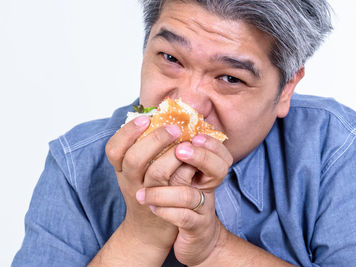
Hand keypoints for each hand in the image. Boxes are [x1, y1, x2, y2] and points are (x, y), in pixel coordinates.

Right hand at [106, 116, 185, 252]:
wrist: (149, 230)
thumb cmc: (146, 190)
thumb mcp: (137, 171)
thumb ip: (143, 148)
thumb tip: (158, 115)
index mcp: (121, 170)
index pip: (114, 149)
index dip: (127, 132)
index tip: (145, 118)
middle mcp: (130, 182)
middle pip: (134, 158)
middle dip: (154, 139)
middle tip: (174, 128)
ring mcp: (147, 194)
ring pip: (156, 173)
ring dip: (172, 154)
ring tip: (185, 142)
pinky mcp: (166, 204)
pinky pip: (176, 185)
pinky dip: (185, 169)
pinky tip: (193, 159)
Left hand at [137, 134, 232, 265]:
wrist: (196, 239)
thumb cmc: (182, 201)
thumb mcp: (181, 176)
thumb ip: (175, 154)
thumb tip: (155, 123)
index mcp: (206, 173)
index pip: (220, 154)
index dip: (211, 144)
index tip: (194, 136)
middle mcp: (208, 189)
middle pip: (214, 170)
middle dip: (196, 158)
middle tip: (178, 151)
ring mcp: (203, 209)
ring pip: (188, 195)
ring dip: (162, 192)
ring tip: (142, 193)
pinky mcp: (196, 228)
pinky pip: (182, 218)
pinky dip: (164, 211)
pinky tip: (151, 207)